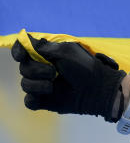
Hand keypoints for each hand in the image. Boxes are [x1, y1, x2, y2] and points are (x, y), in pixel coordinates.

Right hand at [11, 36, 125, 120]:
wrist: (98, 90)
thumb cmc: (87, 68)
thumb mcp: (68, 52)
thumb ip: (45, 47)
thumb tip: (27, 40)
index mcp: (47, 56)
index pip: (23, 51)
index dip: (18, 52)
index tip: (22, 55)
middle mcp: (42, 70)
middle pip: (23, 68)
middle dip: (35, 70)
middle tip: (53, 72)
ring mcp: (43, 86)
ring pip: (25, 84)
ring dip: (37, 85)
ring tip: (52, 85)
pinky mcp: (45, 101)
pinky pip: (29, 102)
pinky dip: (33, 99)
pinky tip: (42, 97)